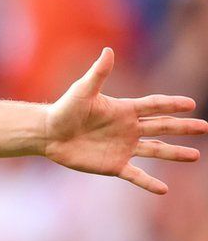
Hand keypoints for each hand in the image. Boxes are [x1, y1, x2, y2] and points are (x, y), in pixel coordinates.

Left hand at [44, 48, 206, 193]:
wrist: (48, 134)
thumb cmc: (64, 109)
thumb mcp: (83, 90)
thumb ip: (99, 74)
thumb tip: (108, 50)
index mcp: (124, 110)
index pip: (154, 106)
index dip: (172, 105)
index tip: (192, 104)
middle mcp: (128, 129)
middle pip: (161, 127)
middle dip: (183, 127)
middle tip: (205, 127)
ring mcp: (123, 148)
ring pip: (155, 151)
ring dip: (175, 154)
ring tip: (195, 156)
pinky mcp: (114, 165)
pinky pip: (136, 175)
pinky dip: (149, 183)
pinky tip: (163, 190)